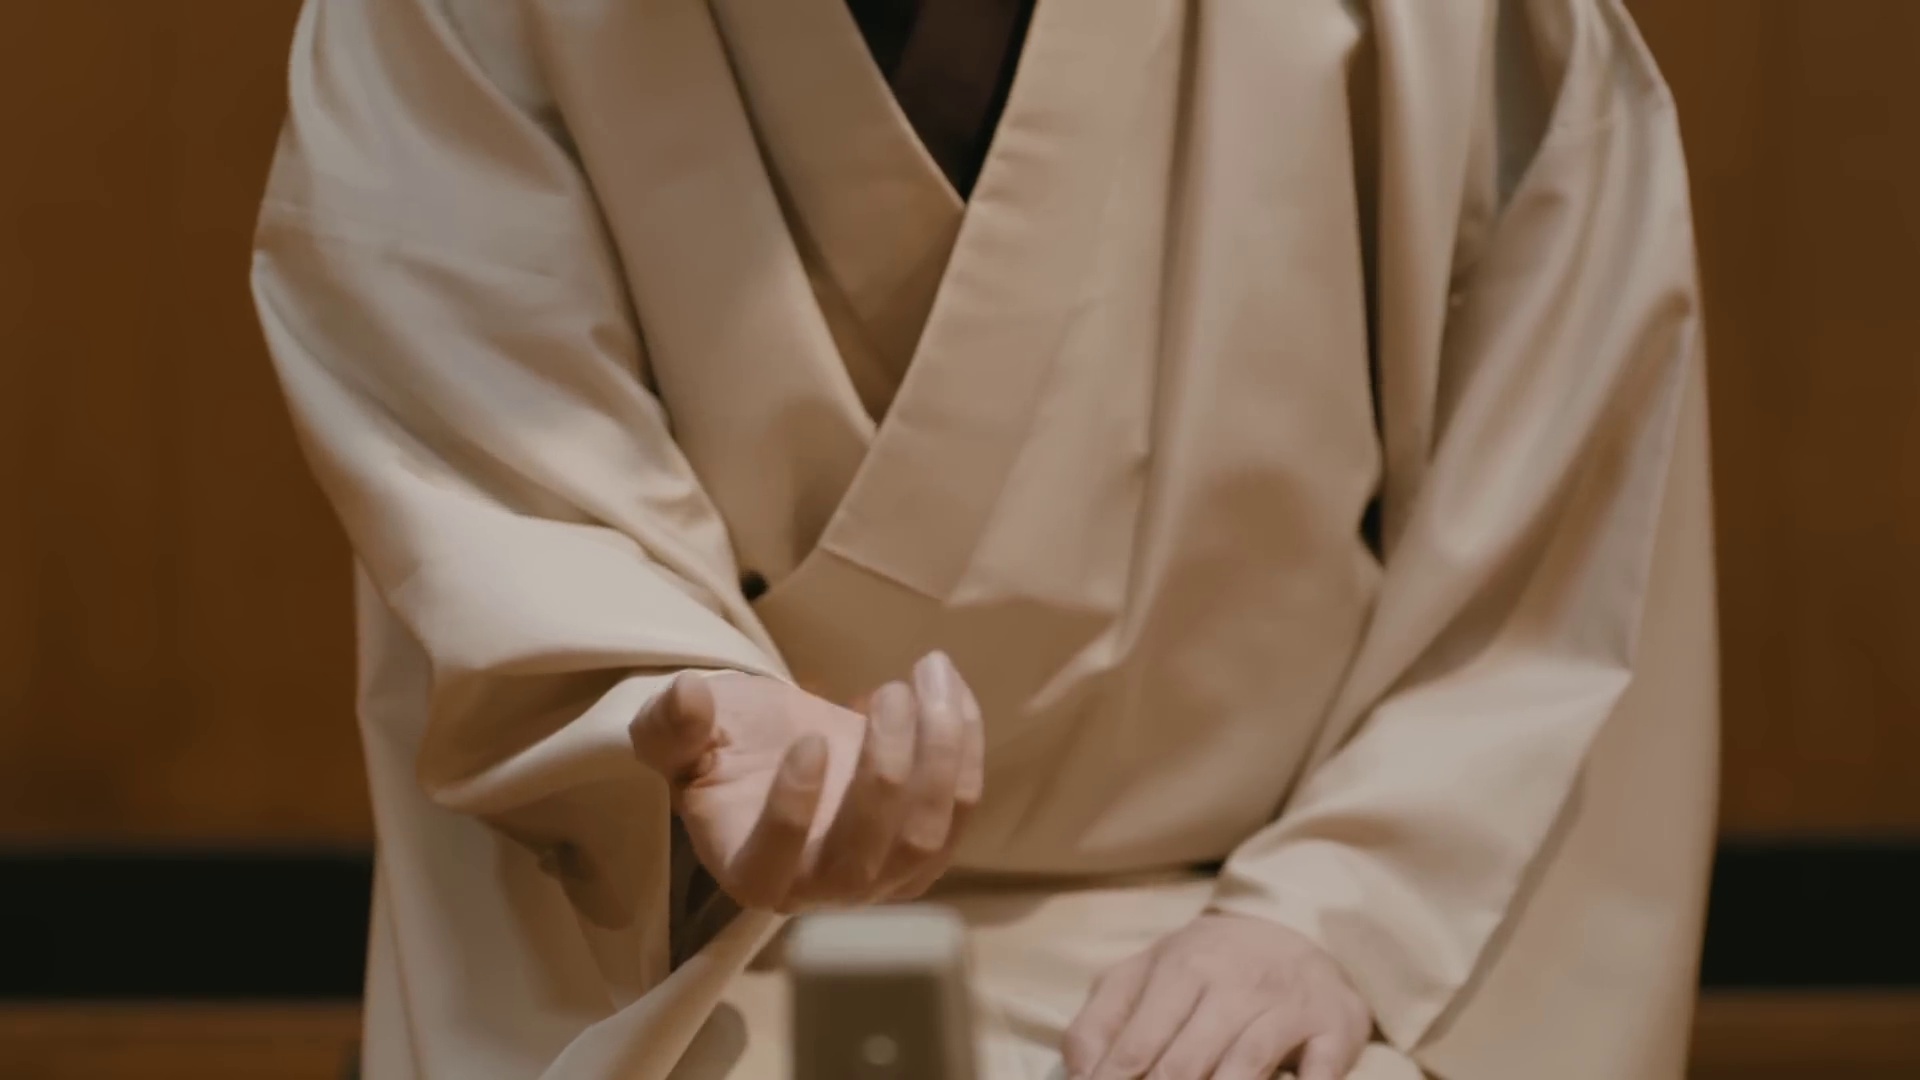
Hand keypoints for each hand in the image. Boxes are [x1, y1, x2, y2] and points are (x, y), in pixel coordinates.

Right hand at [629, 653, 983, 911]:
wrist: (780, 748)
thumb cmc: (725, 748)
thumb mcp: (681, 735)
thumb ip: (672, 725)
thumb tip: (686, 695)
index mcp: (753, 873)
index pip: (776, 863)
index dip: (795, 809)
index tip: (809, 738)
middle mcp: (821, 891)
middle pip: (868, 851)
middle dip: (887, 766)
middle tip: (889, 692)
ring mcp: (883, 878)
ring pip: (928, 834)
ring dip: (941, 749)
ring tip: (928, 674)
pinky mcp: (927, 849)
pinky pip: (962, 808)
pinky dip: (966, 744)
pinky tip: (946, 685)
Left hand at [1062, 914, 1370, 1079]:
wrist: (1296, 932)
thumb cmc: (1206, 969)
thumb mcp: (1146, 975)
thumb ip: (1102, 1020)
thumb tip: (1079, 1075)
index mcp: (1181, 968)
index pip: (1136, 1044)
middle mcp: (1233, 983)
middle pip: (1185, 1062)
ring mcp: (1286, 1004)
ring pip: (1244, 1064)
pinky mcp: (1334, 1026)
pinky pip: (1321, 1068)